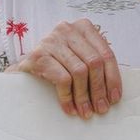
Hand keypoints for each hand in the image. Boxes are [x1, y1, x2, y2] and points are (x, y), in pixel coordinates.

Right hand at [6, 20, 122, 118]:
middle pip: (94, 62)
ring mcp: (52, 41)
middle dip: (100, 89)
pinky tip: (70, 108)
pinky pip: (62, 79)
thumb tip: (113, 92)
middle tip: (101, 108)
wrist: (24, 67)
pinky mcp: (39, 55)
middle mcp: (68, 29)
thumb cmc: (57, 63)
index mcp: (83, 27)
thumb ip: (95, 64)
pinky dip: (68, 97)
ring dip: (84, 96)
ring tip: (86, 111)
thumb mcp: (79, 57)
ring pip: (80, 71)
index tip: (114, 97)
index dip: (113, 78)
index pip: (106, 53)